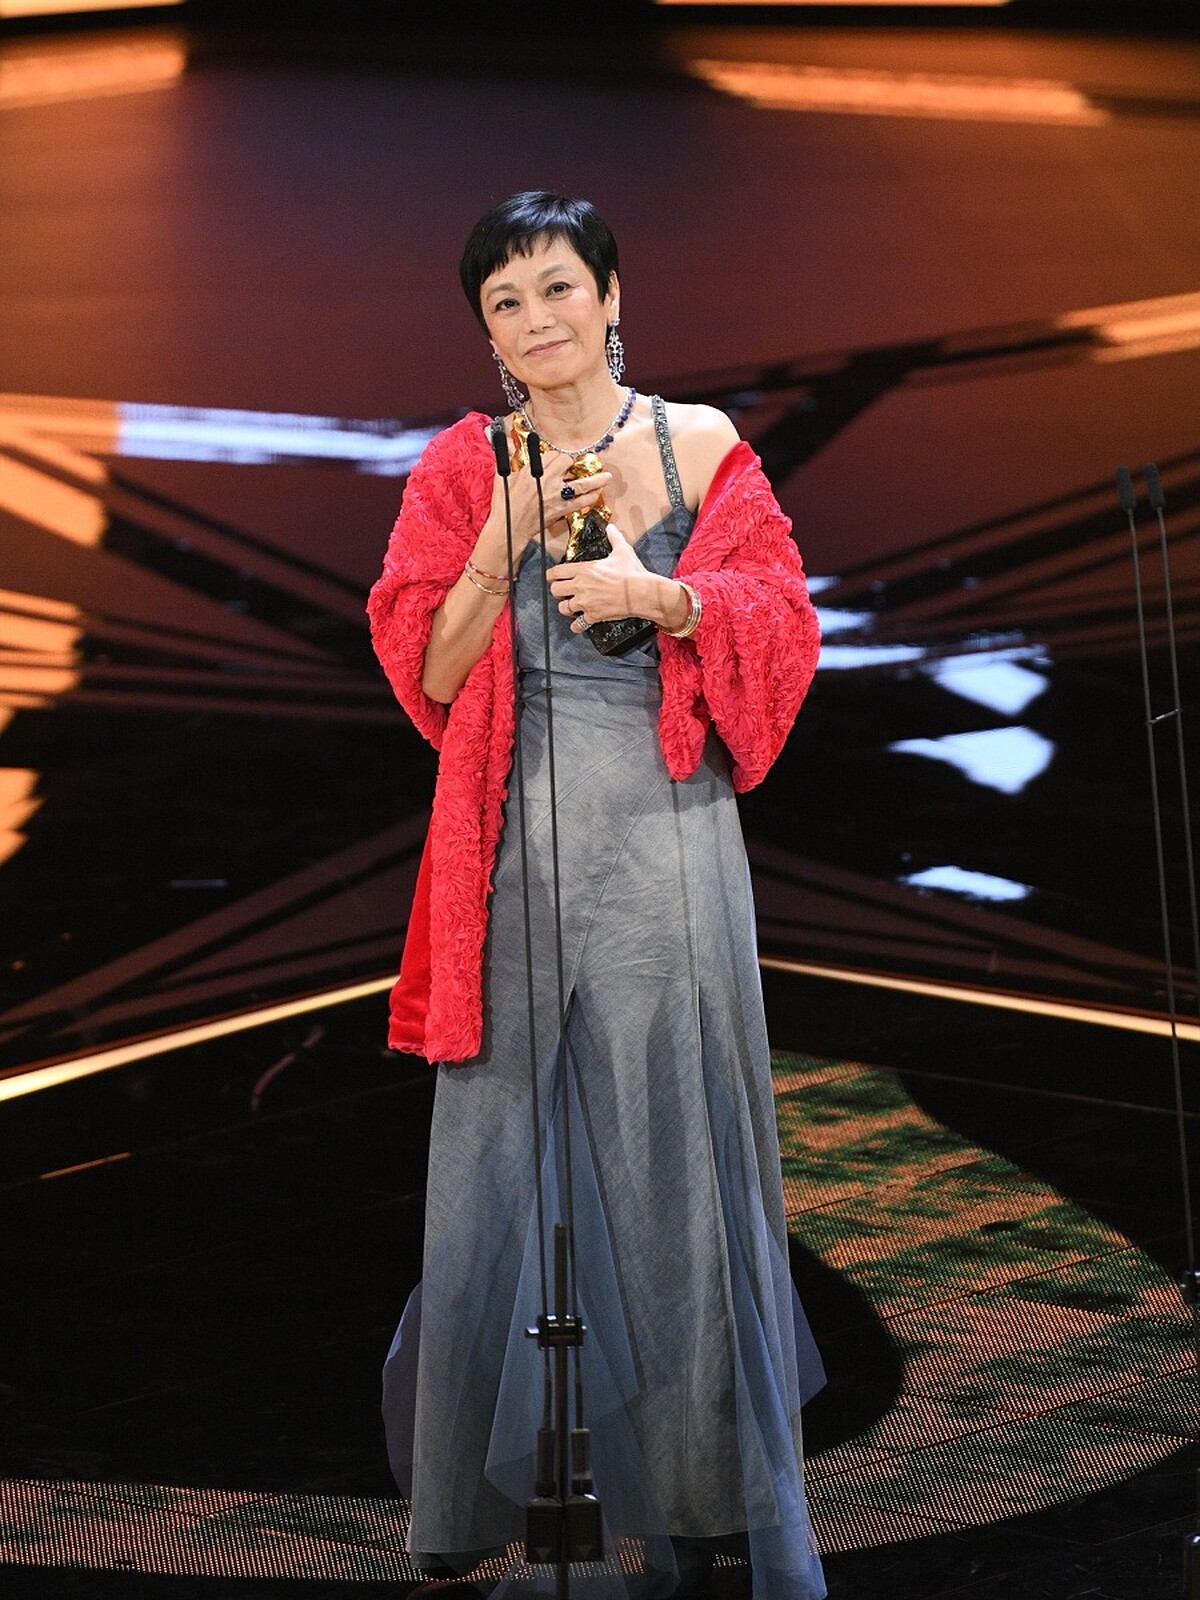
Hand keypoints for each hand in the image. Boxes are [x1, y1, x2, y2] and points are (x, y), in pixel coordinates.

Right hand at [480, 424, 613, 559]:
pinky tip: (598, 493)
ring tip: (607, 477)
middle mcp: (547, 480)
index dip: (556, 458)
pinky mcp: (561, 509)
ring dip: (596, 480)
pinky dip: (591, 497)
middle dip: (571, 464)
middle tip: (574, 468)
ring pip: (581, 483)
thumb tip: (507, 444)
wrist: (510, 527)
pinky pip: (581, 502)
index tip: (557, 461)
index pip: (552, 455)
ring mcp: (557, 495)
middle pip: (567, 463)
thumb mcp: (503, 478)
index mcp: (533, 470)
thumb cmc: (504, 504)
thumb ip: (506, 458)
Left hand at [546, 526, 646, 629]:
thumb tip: (611, 528)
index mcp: (584, 570)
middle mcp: (581, 586)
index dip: (551, 575)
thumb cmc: (632, 572)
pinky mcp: (593, 615)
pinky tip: (580, 622)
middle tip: (564, 592)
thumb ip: (614, 537)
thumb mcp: (622, 550)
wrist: (642, 593)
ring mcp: (586, 602)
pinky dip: (577, 625)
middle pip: (555, 591)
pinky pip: (578, 625)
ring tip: (572, 606)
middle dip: (557, 591)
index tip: (552, 577)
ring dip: (566, 608)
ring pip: (563, 608)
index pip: (556, 572)